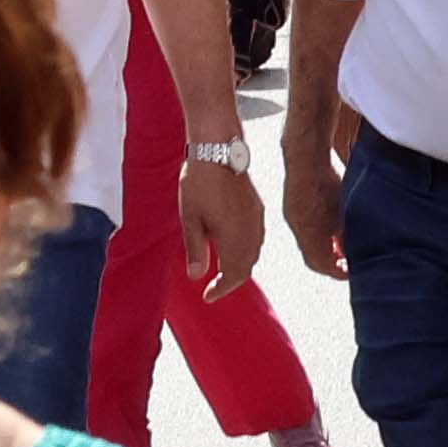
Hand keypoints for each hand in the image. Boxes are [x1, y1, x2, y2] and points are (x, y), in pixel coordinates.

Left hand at [179, 156, 264, 291]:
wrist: (218, 150)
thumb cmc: (199, 183)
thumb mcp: (190, 218)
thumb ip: (195, 248)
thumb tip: (196, 276)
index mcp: (234, 236)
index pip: (235, 274)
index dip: (222, 289)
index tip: (208, 296)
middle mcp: (251, 230)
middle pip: (246, 266)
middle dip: (230, 280)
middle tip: (213, 287)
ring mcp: (257, 218)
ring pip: (254, 253)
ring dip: (240, 265)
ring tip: (222, 269)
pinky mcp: (258, 208)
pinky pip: (256, 238)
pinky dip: (246, 250)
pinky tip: (232, 246)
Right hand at [280, 138, 343, 283]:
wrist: (305, 158)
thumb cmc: (327, 183)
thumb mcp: (344, 214)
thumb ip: (347, 236)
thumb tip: (351, 252)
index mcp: (309, 234)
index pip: (321, 265)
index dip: (337, 272)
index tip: (350, 272)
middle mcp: (297, 229)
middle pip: (312, 257)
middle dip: (330, 263)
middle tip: (346, 263)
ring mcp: (292, 218)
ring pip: (308, 244)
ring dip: (324, 248)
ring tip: (341, 246)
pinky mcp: (292, 208)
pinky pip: (303, 230)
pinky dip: (317, 235)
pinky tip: (330, 227)